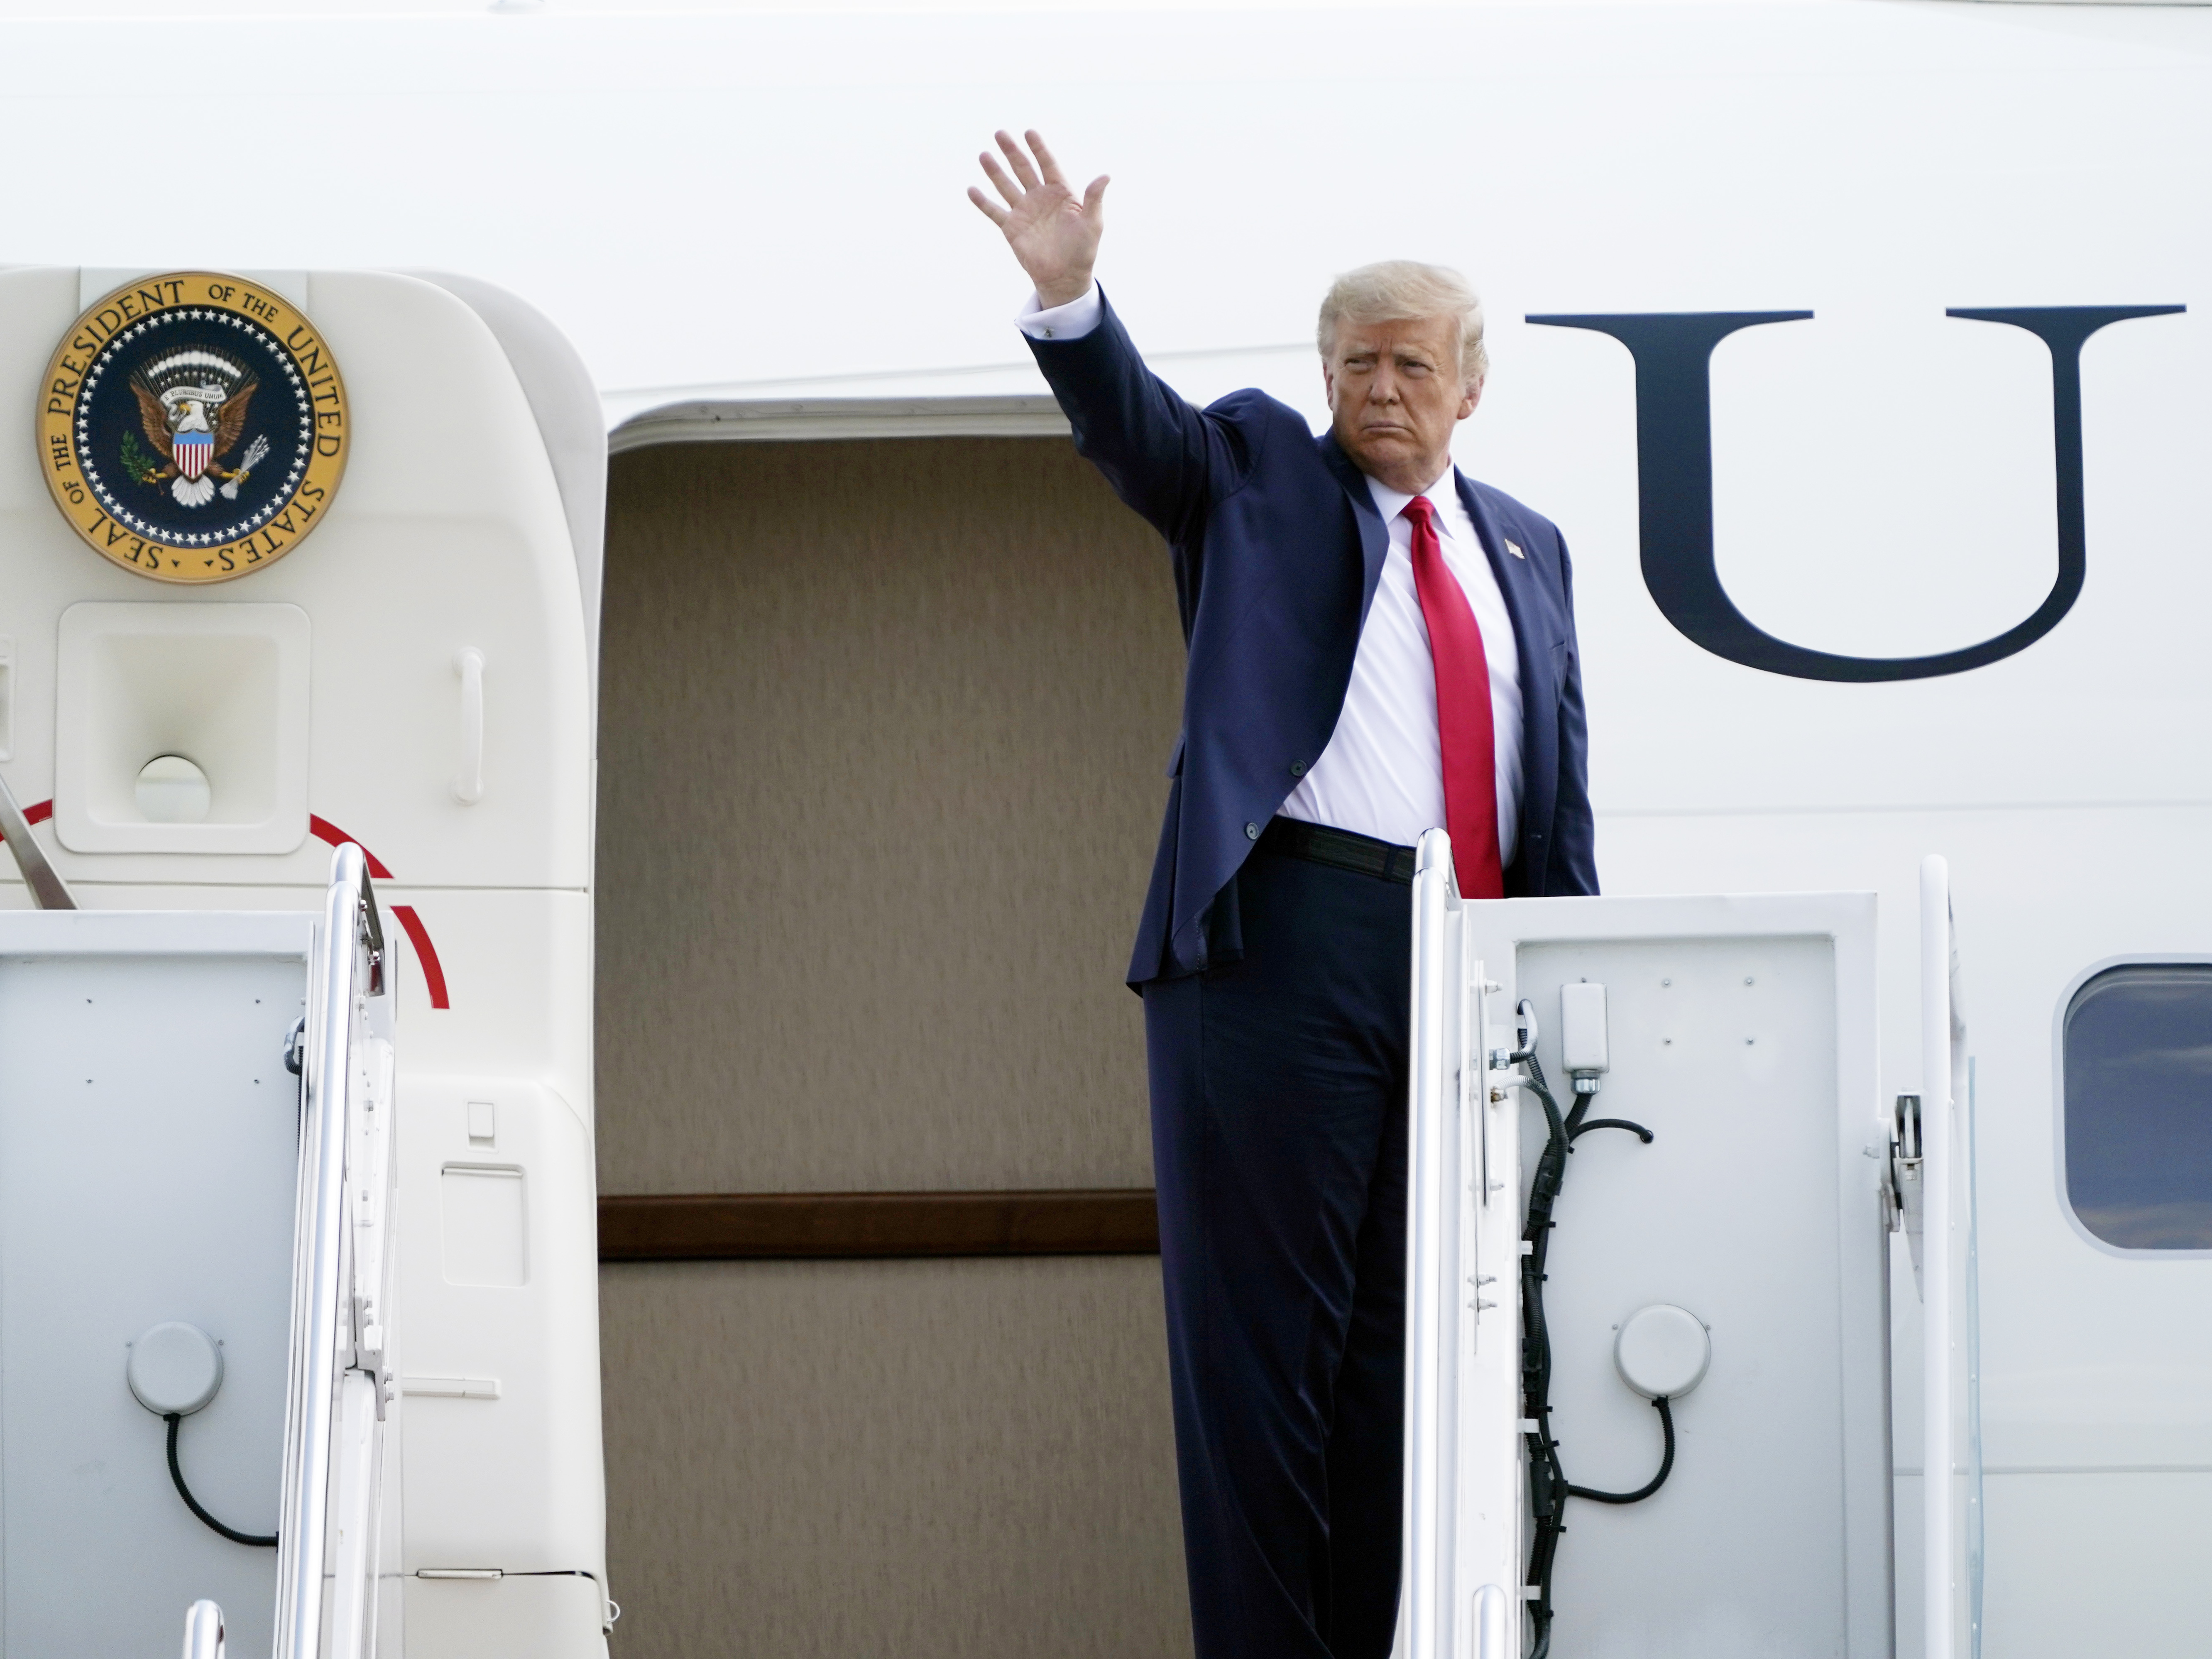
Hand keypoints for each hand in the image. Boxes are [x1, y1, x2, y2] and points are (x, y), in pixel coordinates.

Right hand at [968, 129, 1107, 308]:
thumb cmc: (1083, 250)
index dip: (1039, 148)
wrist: (1065, 277)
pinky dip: (982, 202)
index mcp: (1060, 192)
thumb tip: (1105, 175)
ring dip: (995, 171)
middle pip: (1023, 168)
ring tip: (984, 155)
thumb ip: (1094, 198)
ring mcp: (1024, 211)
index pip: (1048, 164)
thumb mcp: (1092, 223)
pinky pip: (994, 211)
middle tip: (1000, 134)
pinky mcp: (1011, 228)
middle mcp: (1040, 197)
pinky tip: (972, 189)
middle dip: (1012, 151)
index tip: (1029, 132)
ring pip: (1006, 185)